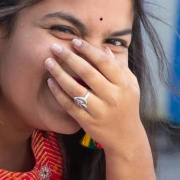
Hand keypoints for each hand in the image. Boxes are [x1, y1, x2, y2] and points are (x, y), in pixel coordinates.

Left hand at [45, 38, 142, 154]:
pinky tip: (50, 82)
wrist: (126, 138)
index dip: (88, 50)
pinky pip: (69, 104)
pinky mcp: (87, 121)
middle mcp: (112, 97)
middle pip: (87, 72)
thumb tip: (105, 49)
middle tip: (56, 47)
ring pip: (75, 88)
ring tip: (48, 62)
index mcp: (124, 85)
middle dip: (69, 57)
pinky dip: (58, 93)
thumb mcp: (131, 86)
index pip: (104, 62)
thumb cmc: (128, 106)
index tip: (75, 41)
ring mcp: (99, 110)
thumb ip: (119, 67)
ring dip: (59, 73)